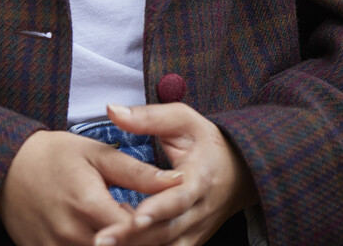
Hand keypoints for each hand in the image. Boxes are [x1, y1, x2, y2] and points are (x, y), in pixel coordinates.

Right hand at [0, 128, 183, 245]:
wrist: (5, 167)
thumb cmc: (54, 156)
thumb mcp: (95, 154)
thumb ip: (136, 172)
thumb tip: (176, 180)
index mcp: (89, 204)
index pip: (135, 232)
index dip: (154, 229)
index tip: (164, 219)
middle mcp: (73, 234)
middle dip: (141, 242)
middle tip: (150, 228)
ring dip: (118, 245)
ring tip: (124, 230)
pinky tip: (104, 238)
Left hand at [92, 104, 257, 245]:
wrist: (238, 169)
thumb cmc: (204, 141)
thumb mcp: (181, 120)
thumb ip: (147, 117)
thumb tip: (112, 110)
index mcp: (201, 178)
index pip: (179, 197)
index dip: (158, 208)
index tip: (135, 216)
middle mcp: (200, 210)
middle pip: (168, 229)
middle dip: (135, 236)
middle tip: (103, 239)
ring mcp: (196, 229)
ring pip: (167, 245)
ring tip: (107, 245)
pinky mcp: (190, 240)